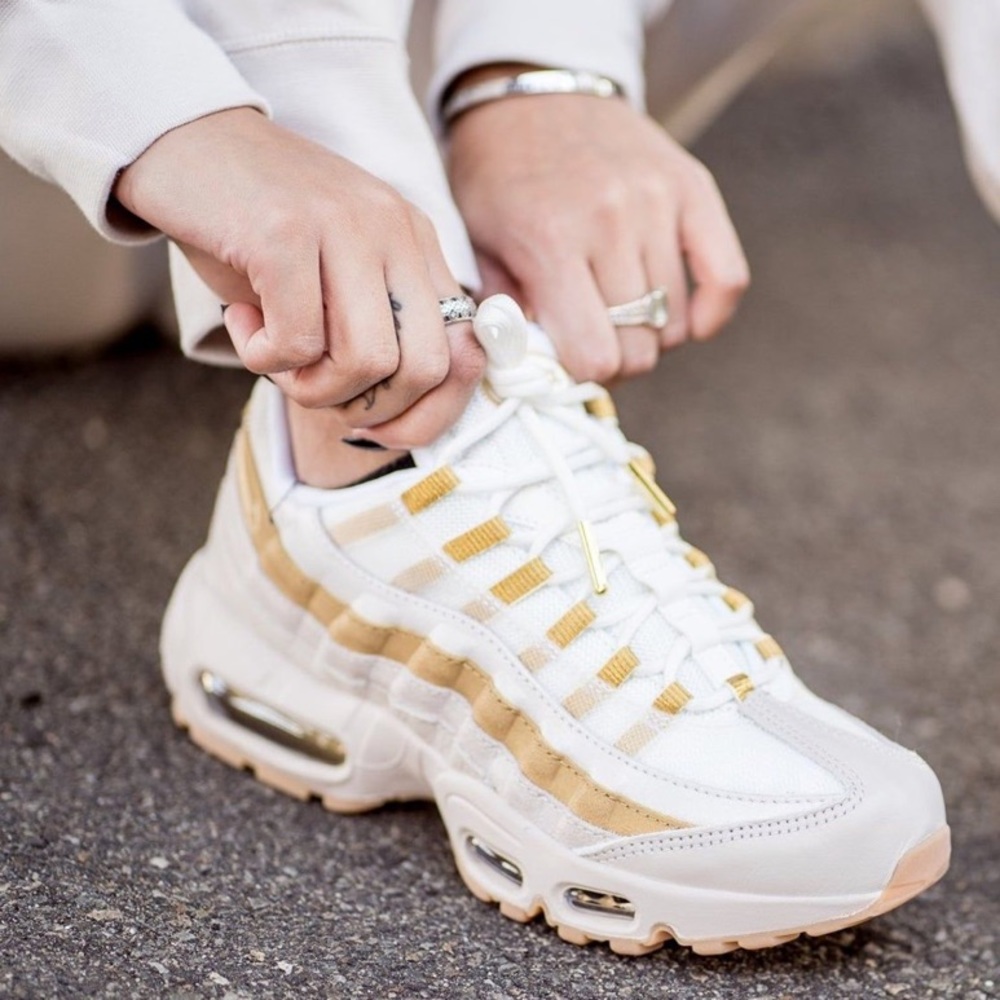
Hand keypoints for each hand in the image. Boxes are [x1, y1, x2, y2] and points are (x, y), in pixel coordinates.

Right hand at [114, 108, 482, 445]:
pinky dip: (262, 357)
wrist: (183, 141)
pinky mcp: (285, 232)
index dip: (428, 414)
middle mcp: (395, 230)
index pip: (466, 353)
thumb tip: (398, 420)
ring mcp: (345, 225)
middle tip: (315, 388)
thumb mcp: (337, 275)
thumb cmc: (258, 227)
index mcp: (417, 243)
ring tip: (274, 354)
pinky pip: (296, 342)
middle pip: (426, 368)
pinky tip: (240, 321)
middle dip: (370, 409)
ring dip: (313, 388)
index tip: (375, 426)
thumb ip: (378, 329)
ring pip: (368, 362)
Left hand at [447, 91, 749, 382]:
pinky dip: (710, 313)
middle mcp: (612, 221)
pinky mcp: (693, 186)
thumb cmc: (497, 177)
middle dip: (616, 361)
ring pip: (675, 322)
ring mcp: (658, 201)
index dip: (583, 375)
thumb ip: (506, 312)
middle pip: (640, 347)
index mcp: (551, 242)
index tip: (568, 362)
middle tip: (594, 341)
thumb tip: (538, 369)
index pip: (595, 356)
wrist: (533, 92)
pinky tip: (686, 321)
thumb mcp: (478, 245)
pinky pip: (728, 276)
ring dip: (650, 334)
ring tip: (620, 315)